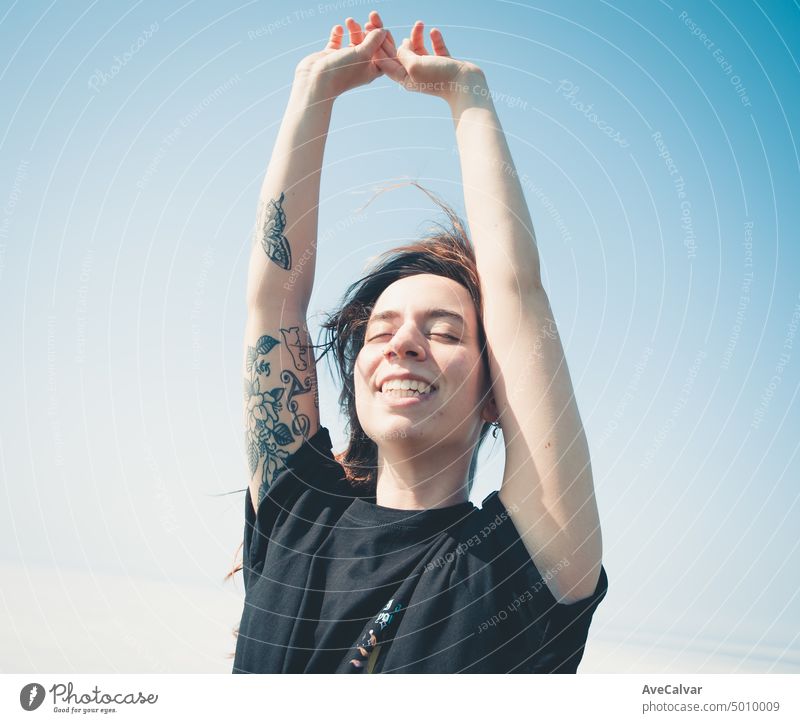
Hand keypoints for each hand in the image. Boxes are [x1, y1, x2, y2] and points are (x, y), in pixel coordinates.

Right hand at [294, 17, 386, 98]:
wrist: (315, 80)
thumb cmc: (342, 71)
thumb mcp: (363, 54)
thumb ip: (374, 40)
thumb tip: (383, 31)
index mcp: (372, 70)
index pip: (383, 51)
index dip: (383, 37)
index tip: (377, 26)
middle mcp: (360, 65)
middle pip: (370, 43)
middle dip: (370, 29)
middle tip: (369, 18)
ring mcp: (345, 60)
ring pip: (355, 40)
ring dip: (354, 29)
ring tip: (350, 21)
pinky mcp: (332, 56)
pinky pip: (337, 41)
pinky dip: (338, 34)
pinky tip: (338, 29)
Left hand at [365, 12, 483, 105]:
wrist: (466, 85)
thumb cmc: (439, 77)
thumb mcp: (414, 65)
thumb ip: (403, 54)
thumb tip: (400, 46)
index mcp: (404, 78)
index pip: (385, 60)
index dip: (375, 44)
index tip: (367, 29)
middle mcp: (415, 74)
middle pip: (398, 53)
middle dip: (388, 36)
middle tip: (377, 19)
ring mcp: (430, 69)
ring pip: (417, 49)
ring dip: (416, 36)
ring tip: (419, 24)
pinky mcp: (444, 64)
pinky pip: (436, 49)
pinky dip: (434, 40)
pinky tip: (433, 31)